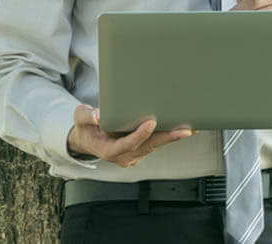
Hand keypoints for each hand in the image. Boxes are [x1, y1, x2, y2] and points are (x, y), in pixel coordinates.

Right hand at [66, 104, 191, 166]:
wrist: (88, 139)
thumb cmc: (86, 128)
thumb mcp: (80, 119)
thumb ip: (87, 116)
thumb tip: (98, 115)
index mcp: (108, 150)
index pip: (126, 144)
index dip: (139, 135)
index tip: (151, 123)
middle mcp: (124, 156)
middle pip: (148, 146)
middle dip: (167, 138)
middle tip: (185, 130)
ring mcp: (134, 155)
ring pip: (155, 145)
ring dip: (173, 137)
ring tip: (191, 128)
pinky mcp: (141, 150)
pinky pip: (157, 143)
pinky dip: (169, 136)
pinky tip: (184, 129)